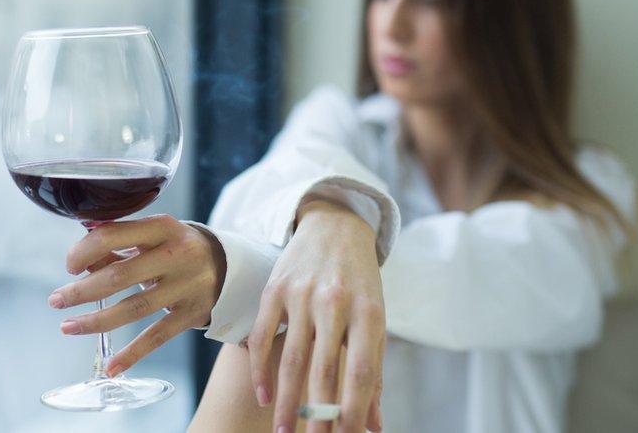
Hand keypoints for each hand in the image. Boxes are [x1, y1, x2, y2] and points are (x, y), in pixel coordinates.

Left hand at [48, 214, 225, 376]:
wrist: (228, 264)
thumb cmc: (176, 247)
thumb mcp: (153, 236)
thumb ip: (119, 245)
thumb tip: (81, 260)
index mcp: (163, 226)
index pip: (113, 234)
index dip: (83, 251)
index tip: (70, 266)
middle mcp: (177, 254)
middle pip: (120, 275)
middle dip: (82, 291)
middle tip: (56, 300)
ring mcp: (187, 286)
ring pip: (134, 308)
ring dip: (96, 321)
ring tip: (68, 326)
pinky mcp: (193, 313)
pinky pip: (158, 336)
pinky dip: (133, 353)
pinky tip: (111, 367)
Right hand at [248, 200, 384, 432]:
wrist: (336, 226)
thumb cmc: (360, 282)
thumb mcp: (375, 319)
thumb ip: (373, 371)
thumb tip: (372, 425)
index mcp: (369, 312)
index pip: (362, 371)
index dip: (353, 410)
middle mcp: (335, 302)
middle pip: (324, 370)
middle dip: (317, 414)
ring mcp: (302, 294)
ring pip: (292, 358)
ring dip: (287, 400)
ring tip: (284, 431)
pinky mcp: (275, 288)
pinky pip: (264, 335)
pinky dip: (262, 369)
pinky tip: (264, 396)